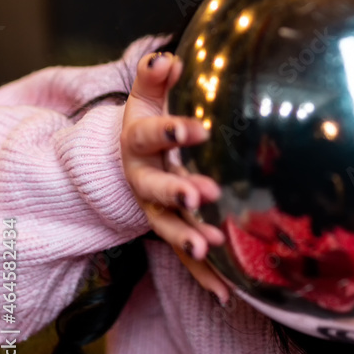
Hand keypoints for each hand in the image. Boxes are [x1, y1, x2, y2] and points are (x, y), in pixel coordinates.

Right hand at [121, 51, 229, 303]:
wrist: (129, 161)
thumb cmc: (148, 122)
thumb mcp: (146, 96)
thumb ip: (154, 76)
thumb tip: (168, 58)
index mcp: (138, 144)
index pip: (151, 135)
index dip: (172, 131)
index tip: (197, 129)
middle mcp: (143, 181)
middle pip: (155, 189)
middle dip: (177, 192)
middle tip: (200, 196)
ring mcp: (155, 212)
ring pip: (168, 228)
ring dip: (187, 238)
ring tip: (208, 246)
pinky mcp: (172, 233)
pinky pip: (184, 259)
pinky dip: (202, 278)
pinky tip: (224, 294)